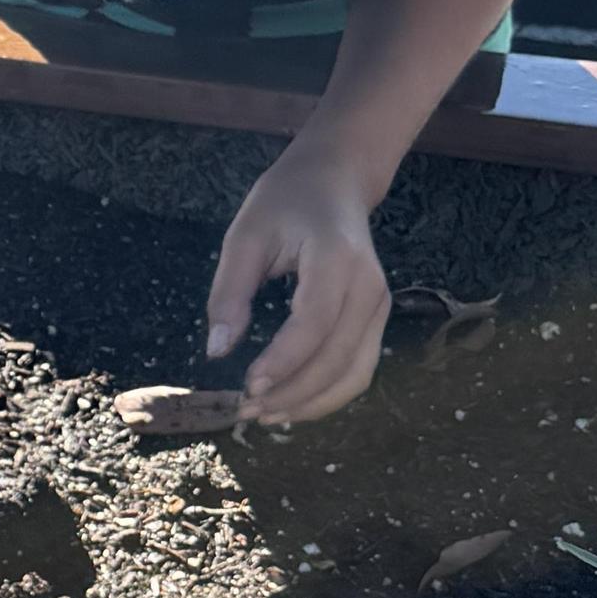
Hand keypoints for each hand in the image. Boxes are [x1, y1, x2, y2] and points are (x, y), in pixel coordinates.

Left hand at [205, 140, 390, 424]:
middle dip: (292, 394)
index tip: (246, 387)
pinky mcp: (377, 318)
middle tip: (245, 411)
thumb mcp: (244, 236)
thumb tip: (216, 352)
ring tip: (265, 416)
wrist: (335, 181)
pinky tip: (291, 403)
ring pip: (355, 373)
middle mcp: (369, 286)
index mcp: (336, 258)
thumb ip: (230, 293)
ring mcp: (380, 305)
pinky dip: (327, 394)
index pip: (315, 323)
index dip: (283, 362)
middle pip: (338, 358)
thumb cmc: (285, 202)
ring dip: (311, 403)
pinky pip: (359, 368)